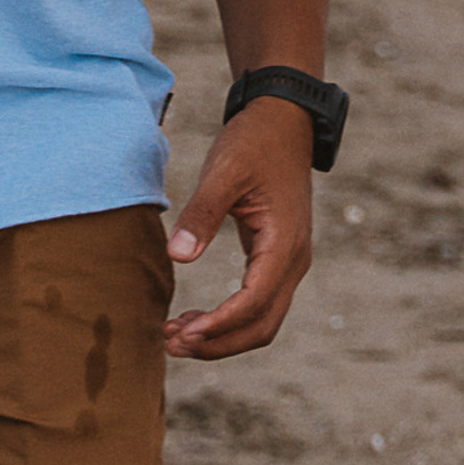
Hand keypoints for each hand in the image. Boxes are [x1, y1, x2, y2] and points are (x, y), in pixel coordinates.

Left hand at [164, 99, 316, 358]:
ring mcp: (289, 261)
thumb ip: (202, 213)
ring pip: (262, 321)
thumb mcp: (224, 170)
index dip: (220, 325)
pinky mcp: (277, 257)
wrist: (283, 120)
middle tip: (170, 344)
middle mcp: (294, 259)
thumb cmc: (254, 142)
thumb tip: (177, 257)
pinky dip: (228, 320)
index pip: (255, 302)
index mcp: (285, 242)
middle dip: (217, 343)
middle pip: (262, 325)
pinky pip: (258, 304)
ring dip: (222, 337)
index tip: (182, 333)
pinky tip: (194, 318)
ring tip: (174, 337)